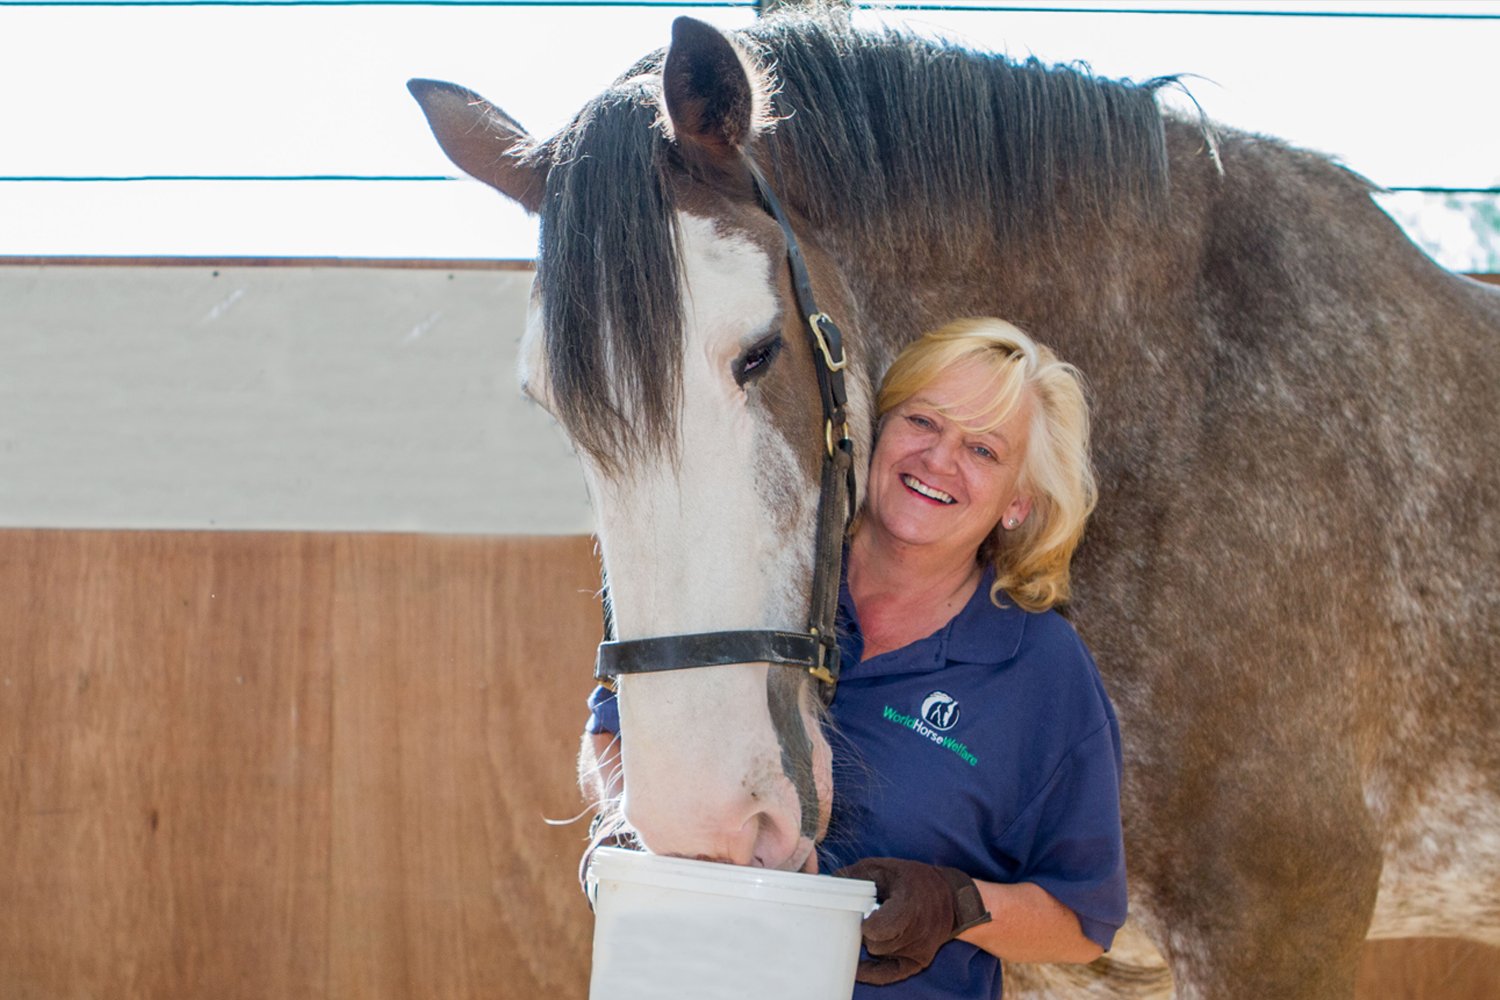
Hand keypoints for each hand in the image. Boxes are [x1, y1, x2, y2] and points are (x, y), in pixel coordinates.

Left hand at [835, 857, 991, 984]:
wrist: (952, 899)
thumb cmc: (916, 881)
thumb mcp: (888, 868)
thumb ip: (858, 874)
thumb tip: (830, 879)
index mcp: (908, 908)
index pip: (876, 931)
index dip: (863, 923)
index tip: (861, 912)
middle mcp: (916, 934)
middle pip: (873, 944)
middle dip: (864, 931)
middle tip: (866, 917)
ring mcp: (918, 951)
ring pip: (878, 954)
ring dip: (872, 942)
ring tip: (878, 925)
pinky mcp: (918, 962)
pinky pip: (887, 974)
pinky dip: (871, 969)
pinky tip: (858, 965)